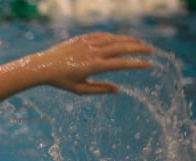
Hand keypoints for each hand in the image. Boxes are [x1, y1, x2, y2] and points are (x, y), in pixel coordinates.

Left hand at [35, 32, 152, 93]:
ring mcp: (88, 43)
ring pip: (114, 39)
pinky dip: (113, 36)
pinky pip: (102, 35)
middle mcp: (93, 52)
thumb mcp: (80, 90)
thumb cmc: (61, 81)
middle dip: (139, 48)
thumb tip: (117, 90)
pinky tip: (120, 39)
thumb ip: (99, 89)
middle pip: (122, 48)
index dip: (137, 64)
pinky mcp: (82, 38)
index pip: (121, 64)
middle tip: (151, 51)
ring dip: (128, 40)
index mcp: (94, 66)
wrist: (43, 66)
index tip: (149, 64)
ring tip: (140, 43)